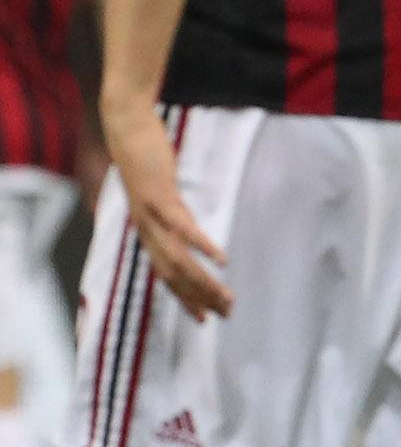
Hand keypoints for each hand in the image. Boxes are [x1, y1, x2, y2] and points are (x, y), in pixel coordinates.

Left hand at [102, 98, 230, 320]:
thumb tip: (188, 228)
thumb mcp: (161, 190)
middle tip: (225, 313)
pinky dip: (202, 246)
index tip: (203, 317)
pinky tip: (221, 258)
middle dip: (199, 298)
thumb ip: (173, 211)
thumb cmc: (144, 156)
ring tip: (226, 296)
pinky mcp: (160, 197)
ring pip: (178, 260)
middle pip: (174, 275)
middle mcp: (146, 229)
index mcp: (147, 229)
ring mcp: (151, 215)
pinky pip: (183, 228)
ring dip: (203, 282)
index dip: (184, 298)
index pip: (166, 275)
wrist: (127, 129)